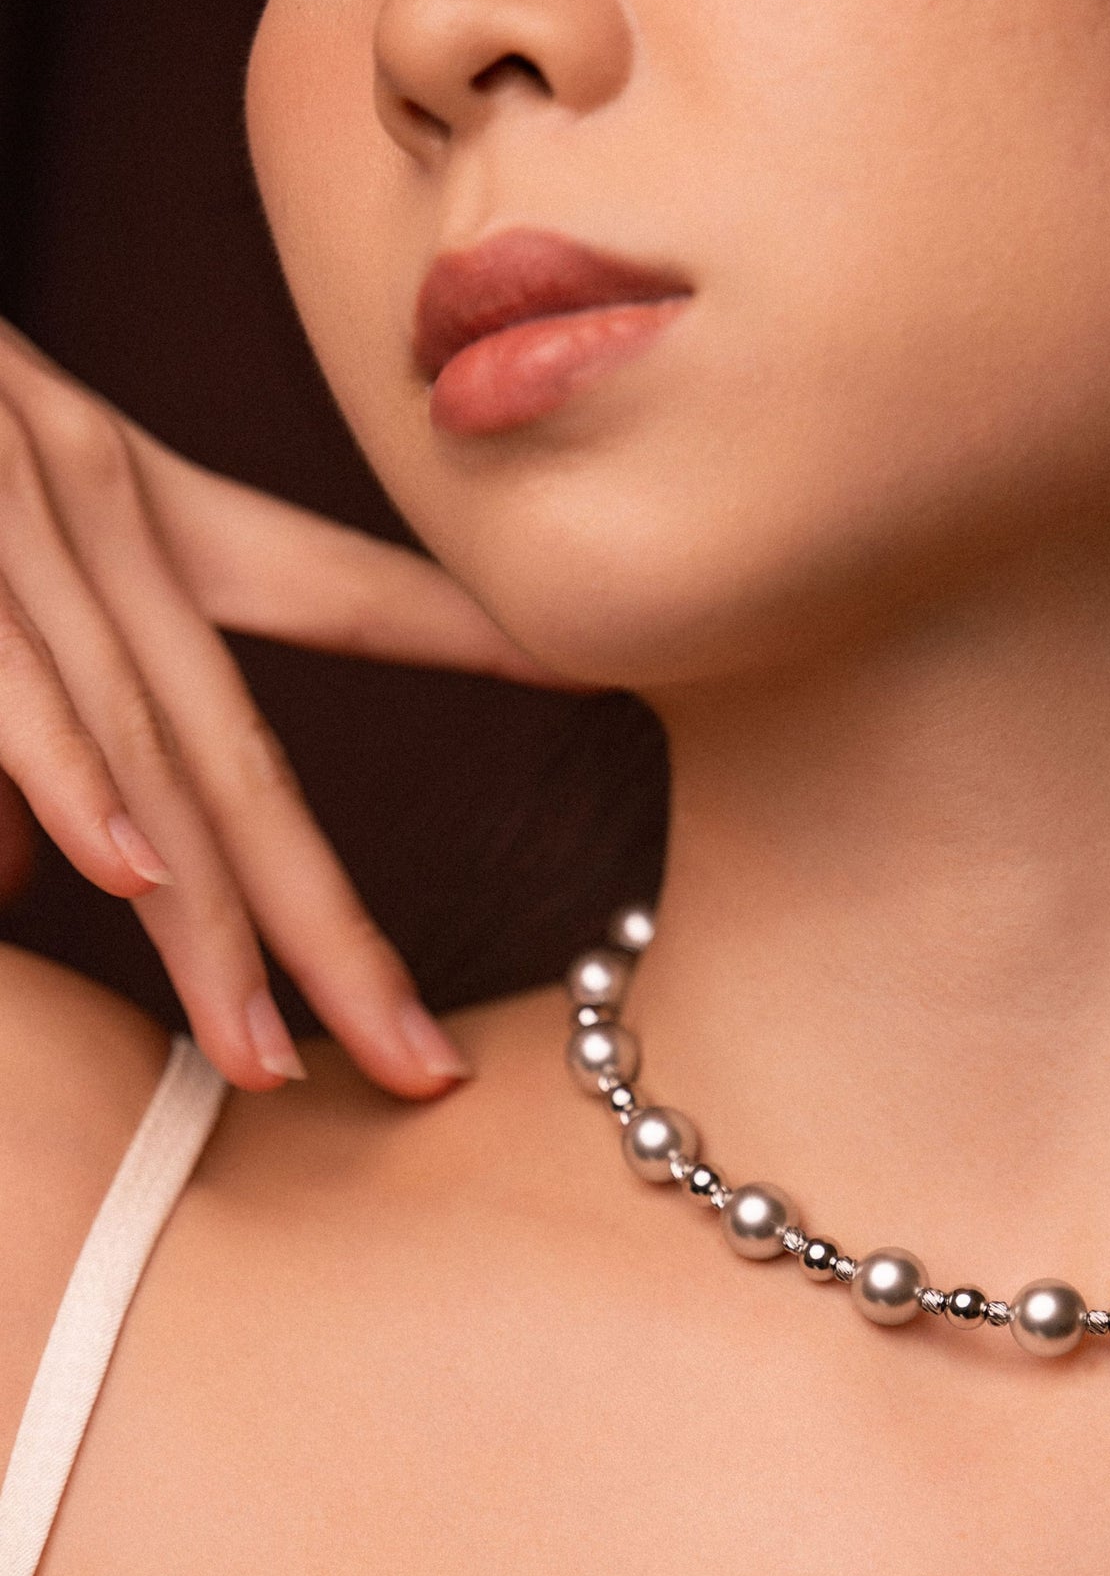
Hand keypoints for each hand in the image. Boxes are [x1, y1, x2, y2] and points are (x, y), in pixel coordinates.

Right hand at [0, 319, 576, 1094]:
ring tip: (271, 1060)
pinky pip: (7, 680)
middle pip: (251, 755)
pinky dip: (69, 774)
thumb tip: (69, 869)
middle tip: (422, 1074)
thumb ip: (38, 728)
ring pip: (148, 752)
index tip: (585, 667)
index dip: (460, 628)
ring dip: (214, 921)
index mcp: (137, 501)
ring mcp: (15, 527)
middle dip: (338, 932)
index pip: (330, 581)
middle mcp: (102, 510)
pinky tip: (136, 880)